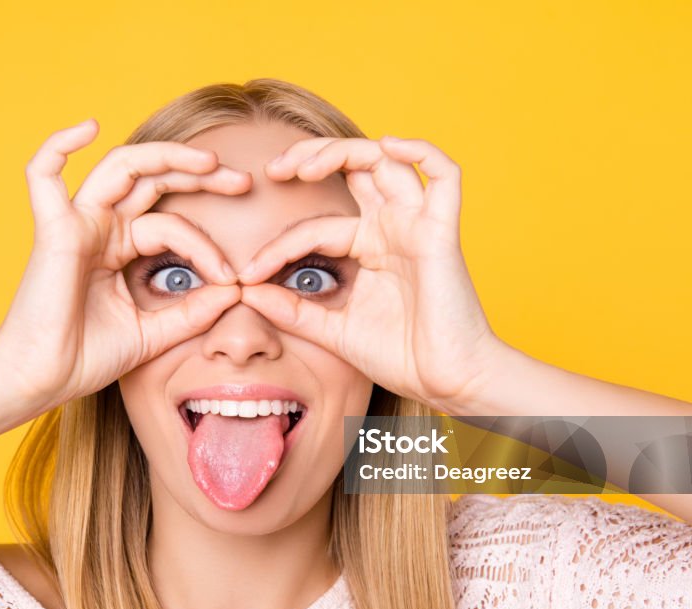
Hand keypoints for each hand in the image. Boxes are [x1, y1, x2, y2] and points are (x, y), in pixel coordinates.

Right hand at [0, 119, 249, 412]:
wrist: (42, 381)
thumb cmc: (87, 358)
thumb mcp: (155, 333)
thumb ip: (192, 312)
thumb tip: (237, 291)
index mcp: (120, 248)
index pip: (172, 224)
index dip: (207, 245)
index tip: (236, 278)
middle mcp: (100, 228)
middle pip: (153, 180)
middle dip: (200, 176)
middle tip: (243, 182)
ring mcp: (76, 224)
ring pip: (122, 169)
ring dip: (166, 157)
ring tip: (209, 162)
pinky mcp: (53, 230)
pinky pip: (43, 175)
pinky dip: (59, 145)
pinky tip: (89, 126)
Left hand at [237, 135, 503, 411]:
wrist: (447, 382)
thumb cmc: (400, 357)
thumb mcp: (332, 330)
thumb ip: (292, 310)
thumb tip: (245, 290)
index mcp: (369, 247)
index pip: (316, 226)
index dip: (278, 245)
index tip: (246, 274)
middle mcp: (393, 228)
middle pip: (353, 168)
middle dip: (310, 158)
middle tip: (273, 170)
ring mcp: (418, 226)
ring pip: (386, 161)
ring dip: (343, 151)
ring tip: (304, 165)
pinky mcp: (443, 232)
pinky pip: (445, 175)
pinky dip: (422, 151)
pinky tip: (390, 144)